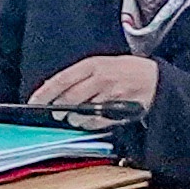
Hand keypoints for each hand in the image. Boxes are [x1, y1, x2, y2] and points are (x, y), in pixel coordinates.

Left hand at [25, 54, 161, 124]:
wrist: (155, 79)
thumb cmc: (126, 71)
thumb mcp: (103, 64)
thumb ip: (81, 76)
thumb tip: (55, 91)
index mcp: (93, 64)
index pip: (62, 79)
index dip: (45, 93)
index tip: (33, 102)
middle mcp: (101, 78)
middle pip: (69, 97)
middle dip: (59, 108)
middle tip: (56, 112)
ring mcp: (111, 94)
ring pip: (82, 112)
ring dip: (74, 118)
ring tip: (74, 116)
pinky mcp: (119, 110)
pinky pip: (96, 122)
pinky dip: (89, 124)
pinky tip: (89, 120)